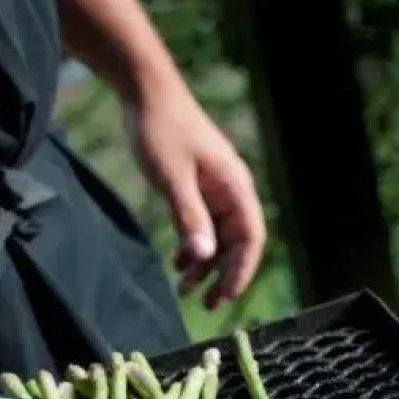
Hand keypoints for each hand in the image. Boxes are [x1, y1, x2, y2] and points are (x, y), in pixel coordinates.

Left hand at [125, 82, 265, 309]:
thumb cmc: (161, 131)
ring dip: (204, 264)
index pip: (251, 237)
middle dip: (223, 274)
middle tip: (206, 305)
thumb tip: (204, 258)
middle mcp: (231, 188)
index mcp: (235, 185)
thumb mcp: (172, 179)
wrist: (147, 92)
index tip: (226, 297)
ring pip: (218, 235)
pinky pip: (203, 223)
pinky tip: (178, 263)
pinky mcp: (198, 185)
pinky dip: (192, 245)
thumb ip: (189, 219)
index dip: (242, 270)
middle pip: (237, 241)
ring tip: (183, 289)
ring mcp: (215, 187)